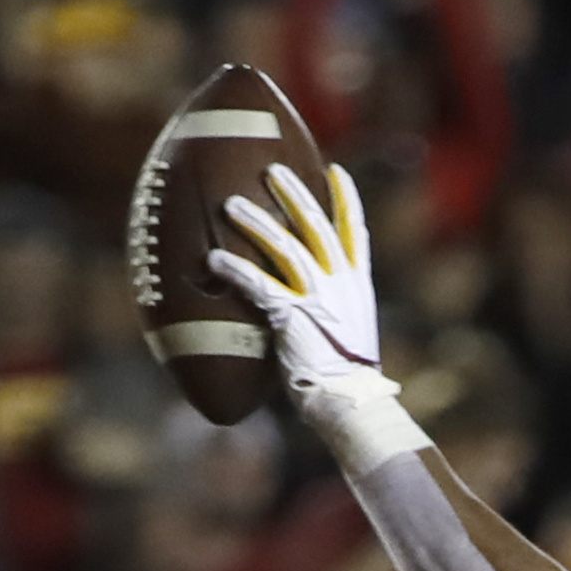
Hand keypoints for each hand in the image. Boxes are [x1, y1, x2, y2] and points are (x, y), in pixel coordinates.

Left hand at [212, 161, 416, 471]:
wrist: (350, 401)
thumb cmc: (344, 381)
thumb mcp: (345, 337)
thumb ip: (328, 315)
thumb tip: (302, 313)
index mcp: (356, 287)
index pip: (354, 232)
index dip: (346, 199)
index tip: (335, 172)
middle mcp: (340, 284)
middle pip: (316, 225)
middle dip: (294, 193)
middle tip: (272, 170)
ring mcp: (318, 297)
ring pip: (285, 246)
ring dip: (256, 222)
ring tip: (231, 203)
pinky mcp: (293, 315)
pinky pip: (259, 285)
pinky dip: (236, 270)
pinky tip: (213, 258)